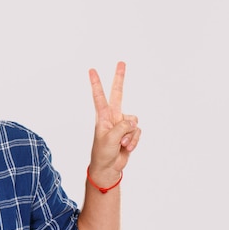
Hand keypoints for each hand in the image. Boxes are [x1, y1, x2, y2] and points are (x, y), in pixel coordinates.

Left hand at [88, 61, 140, 183]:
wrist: (108, 168)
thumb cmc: (103, 153)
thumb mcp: (110, 138)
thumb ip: (123, 126)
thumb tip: (133, 122)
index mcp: (103, 117)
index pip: (99, 96)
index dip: (96, 83)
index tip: (91, 70)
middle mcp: (113, 117)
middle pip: (118, 94)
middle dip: (120, 78)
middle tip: (121, 62)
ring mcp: (122, 124)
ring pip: (134, 121)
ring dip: (130, 135)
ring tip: (121, 144)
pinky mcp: (130, 133)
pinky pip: (137, 132)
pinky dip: (134, 141)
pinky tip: (126, 147)